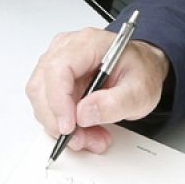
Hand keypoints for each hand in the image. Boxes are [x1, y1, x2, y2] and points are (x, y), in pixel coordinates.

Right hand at [25, 27, 167, 152]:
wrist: (142, 69)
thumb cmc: (141, 72)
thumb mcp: (140, 91)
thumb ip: (115, 103)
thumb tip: (83, 113)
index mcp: (89, 43)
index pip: (58, 69)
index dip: (58, 101)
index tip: (69, 127)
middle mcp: (67, 49)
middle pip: (43, 87)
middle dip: (59, 121)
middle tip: (84, 140)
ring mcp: (58, 62)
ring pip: (42, 100)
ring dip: (61, 126)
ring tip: (91, 137)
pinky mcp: (55, 79)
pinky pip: (47, 106)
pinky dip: (63, 124)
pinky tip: (84, 130)